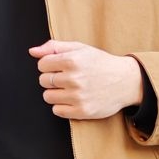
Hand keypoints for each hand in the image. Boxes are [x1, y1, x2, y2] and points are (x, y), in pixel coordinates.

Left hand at [29, 40, 144, 119]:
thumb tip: (32, 51)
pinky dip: (62, 106)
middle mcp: (74, 78)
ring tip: (70, 89)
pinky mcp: (82, 111)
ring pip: (48, 96)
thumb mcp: (80, 48)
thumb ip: (54, 47)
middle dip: (52, 79)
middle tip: (67, 78)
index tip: (59, 67)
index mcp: (73, 60)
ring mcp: (78, 96)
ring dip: (55, 93)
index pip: (42, 64)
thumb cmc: (101, 64)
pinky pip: (57, 110)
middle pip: (43, 81)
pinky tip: (73, 99)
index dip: (48, 65)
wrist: (126, 81)